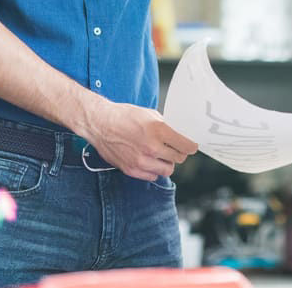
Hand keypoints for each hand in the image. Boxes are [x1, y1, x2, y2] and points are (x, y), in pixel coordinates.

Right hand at [78, 98, 197, 180]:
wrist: (100, 124)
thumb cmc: (123, 116)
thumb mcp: (149, 114)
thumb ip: (165, 126)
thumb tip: (178, 135)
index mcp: (159, 130)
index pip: (186, 146)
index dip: (191, 146)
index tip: (191, 146)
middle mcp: (152, 147)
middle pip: (179, 159)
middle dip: (178, 153)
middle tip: (174, 149)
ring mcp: (141, 160)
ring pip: (167, 170)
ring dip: (167, 163)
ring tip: (160, 155)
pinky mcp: (132, 169)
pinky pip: (153, 176)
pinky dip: (154, 171)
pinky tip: (149, 161)